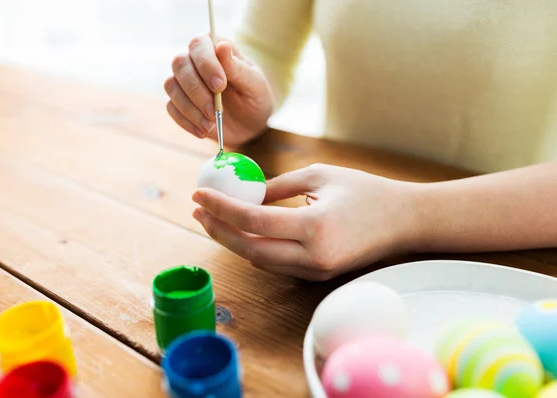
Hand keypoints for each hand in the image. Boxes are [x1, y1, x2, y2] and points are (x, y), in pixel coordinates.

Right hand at [164, 34, 274, 144]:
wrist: (251, 126)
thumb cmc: (255, 99)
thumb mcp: (255, 85)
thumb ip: (237, 67)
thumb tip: (222, 45)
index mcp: (215, 49)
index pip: (199, 44)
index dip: (206, 64)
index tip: (220, 86)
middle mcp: (195, 61)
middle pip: (179, 64)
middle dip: (196, 90)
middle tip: (215, 111)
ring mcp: (184, 82)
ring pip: (171, 85)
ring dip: (190, 108)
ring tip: (211, 124)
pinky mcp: (179, 103)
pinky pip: (171, 108)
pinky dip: (186, 121)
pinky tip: (204, 131)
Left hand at [191, 164, 419, 280]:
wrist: (403, 221)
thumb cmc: (364, 191)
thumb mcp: (319, 175)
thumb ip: (277, 186)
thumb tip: (243, 193)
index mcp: (315, 227)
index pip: (254, 220)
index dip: (221, 208)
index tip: (199, 195)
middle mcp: (313, 256)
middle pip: (249, 249)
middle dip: (218, 230)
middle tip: (198, 210)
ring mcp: (315, 271)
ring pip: (259, 260)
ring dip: (233, 240)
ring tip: (213, 218)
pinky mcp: (317, 275)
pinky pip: (275, 264)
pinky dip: (254, 247)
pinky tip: (242, 230)